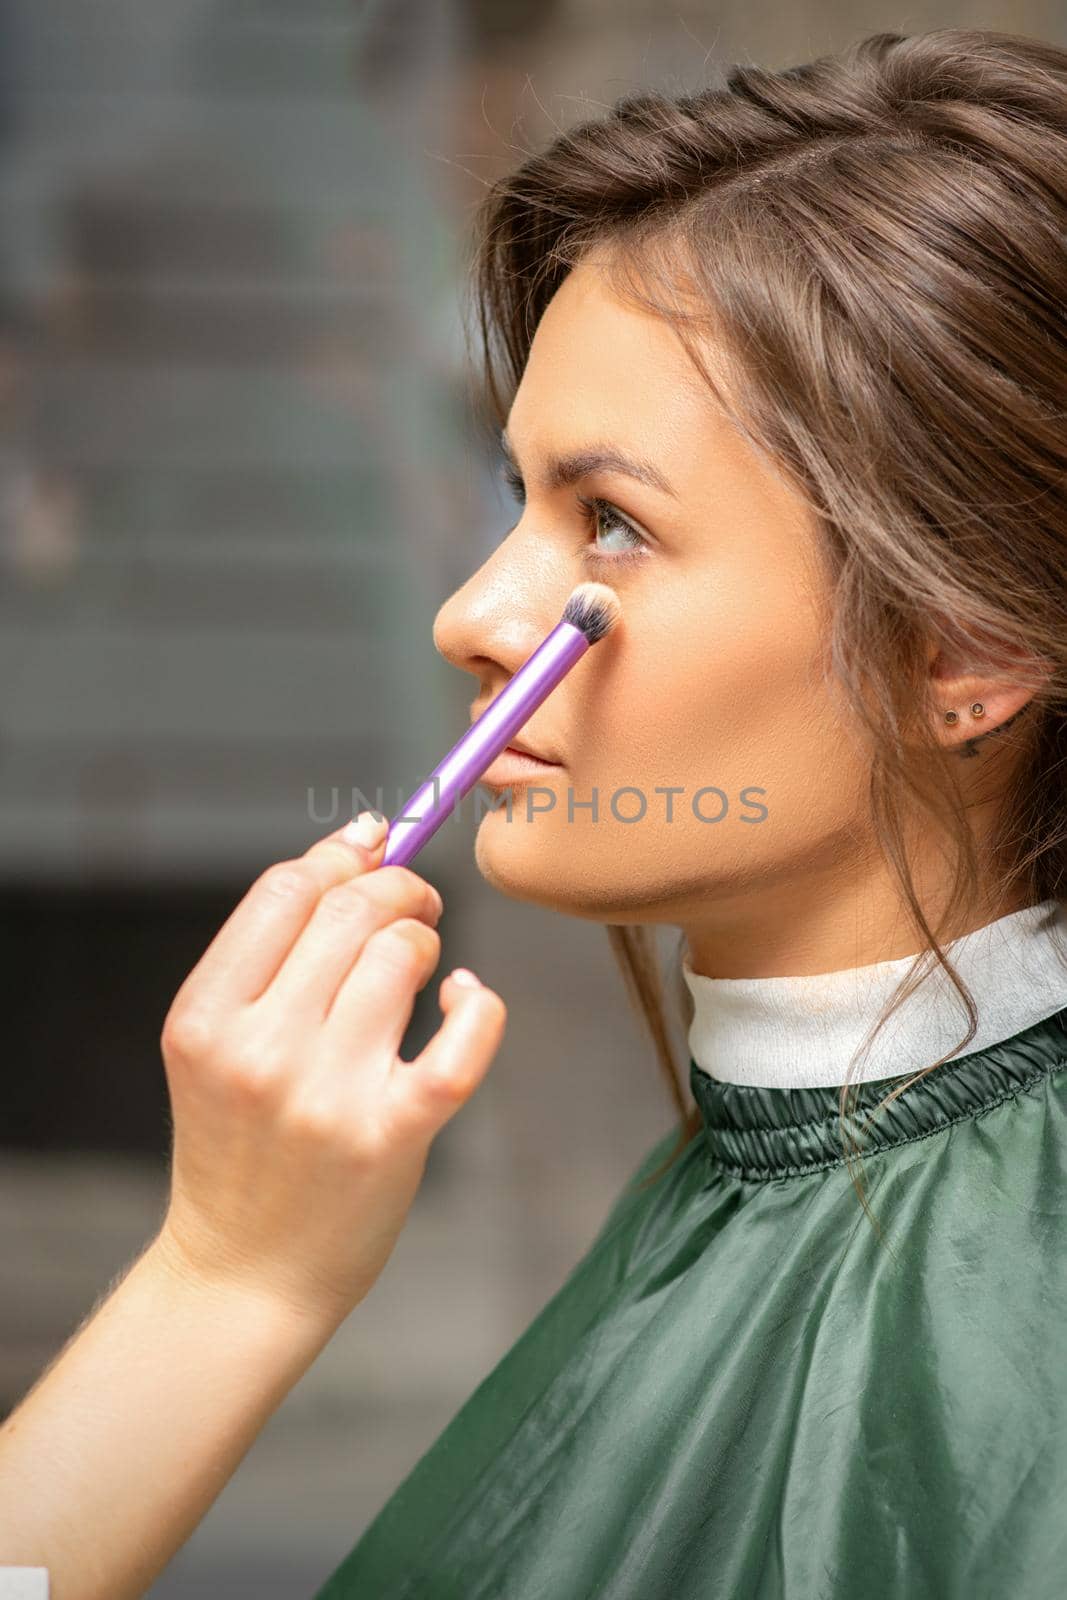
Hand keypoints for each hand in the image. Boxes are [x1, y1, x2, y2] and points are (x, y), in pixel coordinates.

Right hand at [154, 813, 506, 1326]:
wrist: (244, 1274)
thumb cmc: (240, 1143)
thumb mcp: (218, 1044)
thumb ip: (273, 951)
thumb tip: (361, 839)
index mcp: (206, 1018)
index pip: (286, 889)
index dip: (342, 856)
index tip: (374, 852)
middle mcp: (262, 1051)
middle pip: (350, 911)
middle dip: (398, 888)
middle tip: (416, 905)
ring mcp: (328, 1096)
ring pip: (402, 956)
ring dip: (425, 943)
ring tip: (423, 968)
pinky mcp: (392, 1136)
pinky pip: (461, 1042)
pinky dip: (478, 1004)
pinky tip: (467, 998)